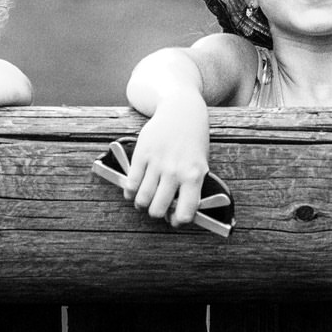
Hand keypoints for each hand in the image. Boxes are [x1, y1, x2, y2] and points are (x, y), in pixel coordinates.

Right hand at [126, 101, 212, 228]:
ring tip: (145, 199)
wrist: (181, 110)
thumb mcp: (200, 163)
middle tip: (157, 207)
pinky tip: (134, 189)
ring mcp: (157, 163)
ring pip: (142, 200)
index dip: (179, 221)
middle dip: (156, 213)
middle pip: (158, 210)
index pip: (186, 212)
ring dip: (141, 204)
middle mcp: (175, 171)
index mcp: (195, 175)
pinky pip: (131, 184)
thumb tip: (177, 212)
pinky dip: (130, 191)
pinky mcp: (141, 155)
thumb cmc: (193, 140)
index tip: (175, 219)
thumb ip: (191, 186)